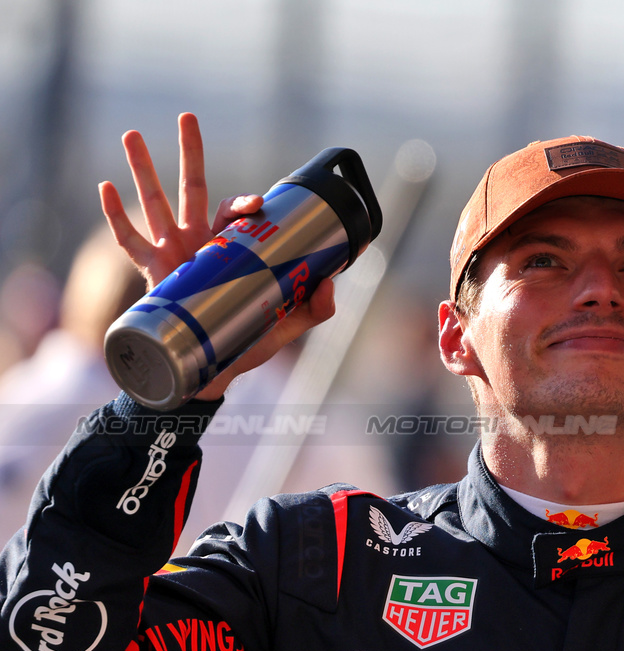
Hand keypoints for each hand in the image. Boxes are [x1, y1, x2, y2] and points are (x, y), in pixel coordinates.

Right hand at [98, 113, 334, 400]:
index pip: (236, 213)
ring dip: (142, 168)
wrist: (209, 373)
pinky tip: (105, 187)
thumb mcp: (286, 326)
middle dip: (189, 153)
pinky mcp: (150, 273)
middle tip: (187, 117)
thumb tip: (331, 284)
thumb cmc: (245, 343)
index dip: (245, 202)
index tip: (258, 202)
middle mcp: (199, 242)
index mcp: (230, 247)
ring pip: (155, 203)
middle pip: (192, 189)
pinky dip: (114, 215)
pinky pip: (128, 241)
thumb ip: (313, 309)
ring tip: (130, 133)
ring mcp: (171, 253)